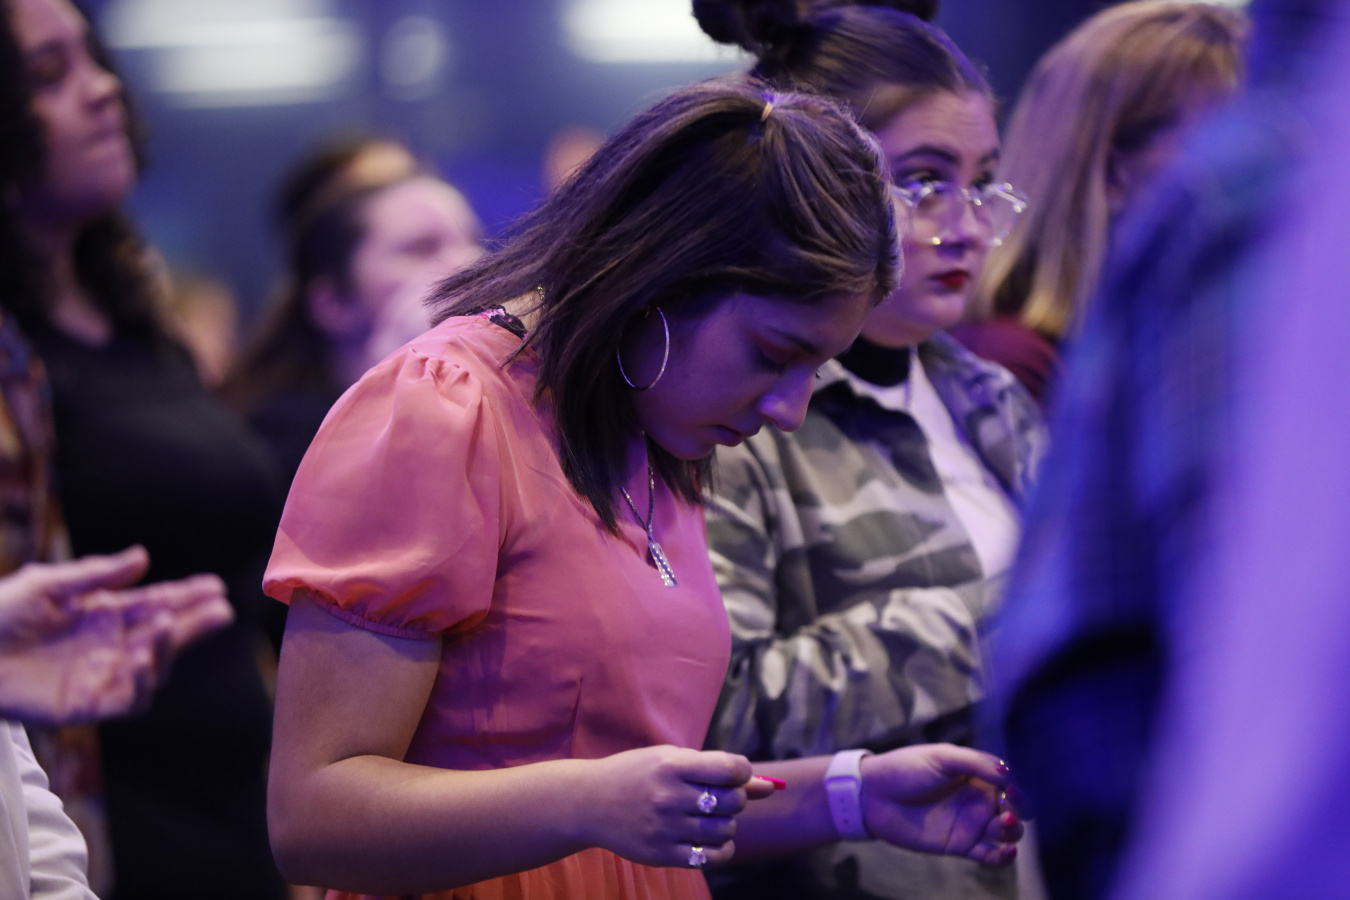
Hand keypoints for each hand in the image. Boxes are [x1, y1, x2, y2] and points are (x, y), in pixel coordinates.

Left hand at [0, 546, 233, 724]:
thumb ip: (95, 574)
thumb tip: (143, 557)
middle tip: (220, 610)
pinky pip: (128, 701)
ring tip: (165, 626)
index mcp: (105, 613)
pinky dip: (141, 685)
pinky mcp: (87, 705)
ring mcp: (102, 676)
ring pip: (153, 669)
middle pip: (165, 636)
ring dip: (167, 650)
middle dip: (195, 624)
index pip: (156, 603)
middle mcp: (111, 645)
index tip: (215, 586)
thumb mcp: (47, 584)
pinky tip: (141, 662)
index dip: (187, 596)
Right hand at [581, 744, 756, 868]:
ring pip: (726, 830)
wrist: (590, 802)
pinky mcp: (661, 855)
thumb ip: (719, 770)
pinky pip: (711, 857)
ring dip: (726, 824)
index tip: (733, 774)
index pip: (732, 769)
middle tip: (719, 796)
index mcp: (671, 766)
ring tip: (709, 817)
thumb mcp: (673, 760)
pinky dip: (720, 849)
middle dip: (735, 798)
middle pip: (733, 801)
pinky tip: (709, 839)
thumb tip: (770, 787)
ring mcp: (665, 829)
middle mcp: (668, 797)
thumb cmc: (639, 774)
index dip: (743, 771)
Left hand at [859, 744, 1022, 865]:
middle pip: (1014, 808)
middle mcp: (978, 798)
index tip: (1011, 789)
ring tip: (1004, 824)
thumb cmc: (905, 768)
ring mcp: (970, 823)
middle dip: (1021, 809)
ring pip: (1006, 831)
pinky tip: (1007, 851)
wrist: (873, 795)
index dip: (1018, 786)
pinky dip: (1004, 857)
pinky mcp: (960, 845)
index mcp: (976, 774)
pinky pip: (990, 854)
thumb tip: (1008, 775)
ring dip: (1014, 831)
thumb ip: (975, 764)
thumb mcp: (941, 757)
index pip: (1009, 781)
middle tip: (1009, 808)